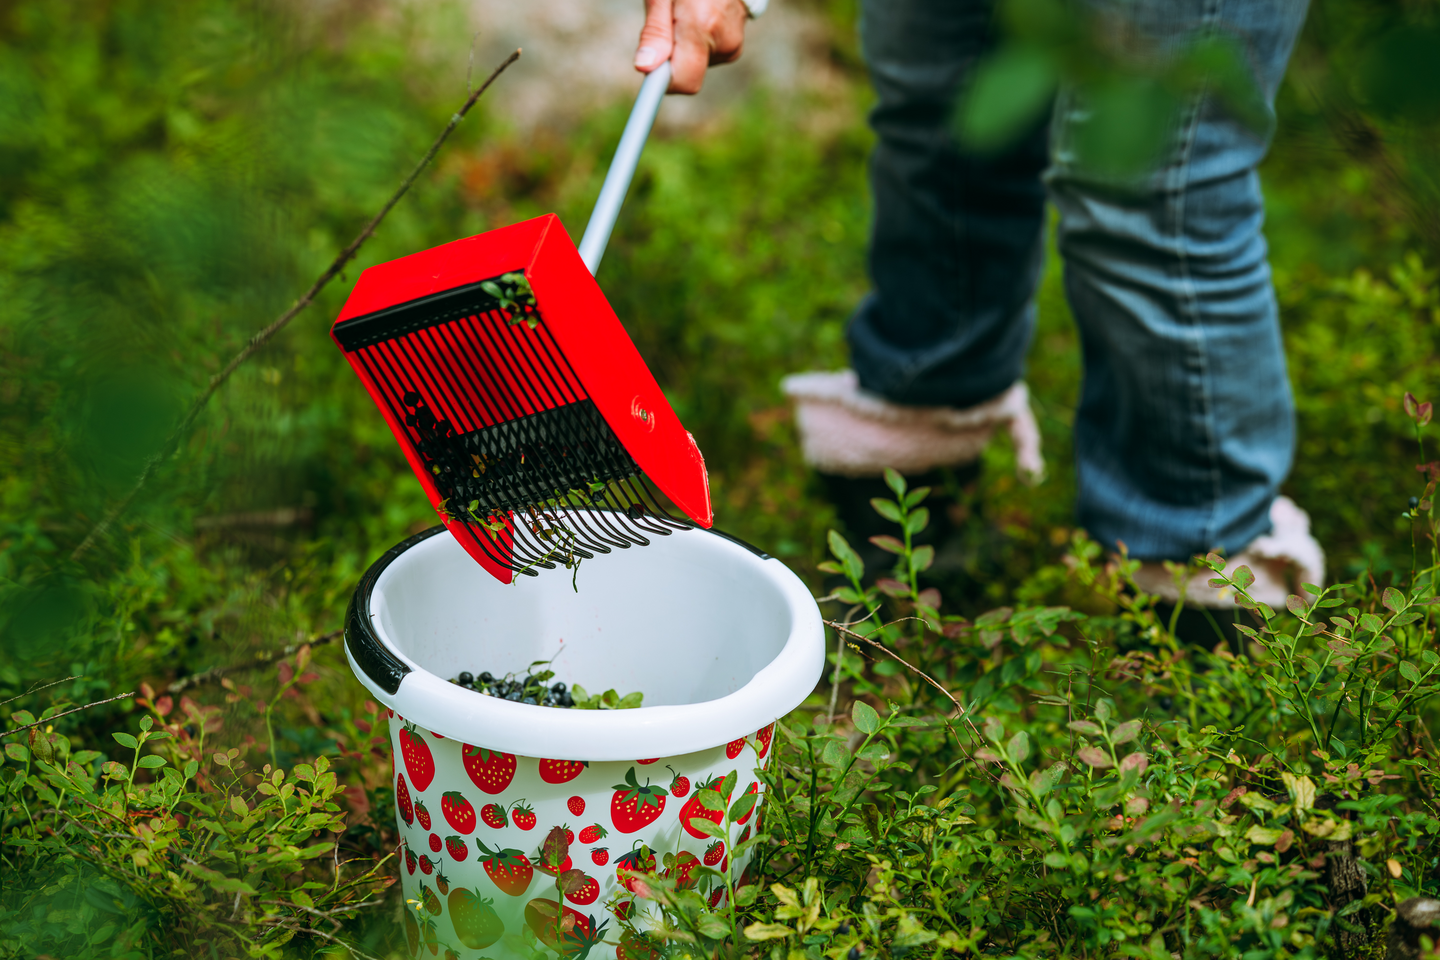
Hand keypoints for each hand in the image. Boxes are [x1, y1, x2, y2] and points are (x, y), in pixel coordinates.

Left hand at [634, 0, 748, 94]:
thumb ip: (655, 31)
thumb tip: (646, 67)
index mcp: (702, 25)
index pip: (684, 81)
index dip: (663, 84)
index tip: (648, 76)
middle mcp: (723, 40)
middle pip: (687, 73)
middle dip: (670, 57)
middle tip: (667, 21)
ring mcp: (733, 44)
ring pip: (696, 65)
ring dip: (683, 47)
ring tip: (686, 12)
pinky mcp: (735, 46)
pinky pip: (707, 57)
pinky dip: (697, 43)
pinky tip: (699, 16)